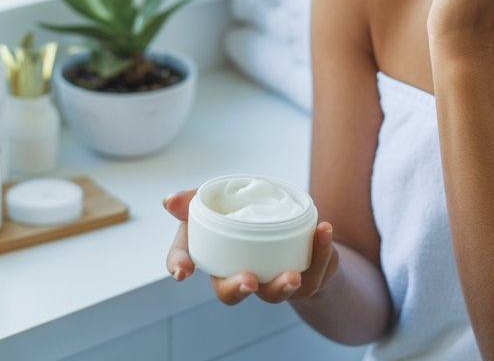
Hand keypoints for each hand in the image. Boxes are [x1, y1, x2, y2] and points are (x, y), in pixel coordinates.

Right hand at [163, 189, 339, 304]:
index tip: (182, 271)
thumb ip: (196, 200)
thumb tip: (170, 201)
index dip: (180, 264)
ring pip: (277, 292)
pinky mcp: (309, 278)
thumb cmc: (253, 219)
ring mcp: (275, 280)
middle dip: (237, 289)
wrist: (299, 234)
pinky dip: (323, 250)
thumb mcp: (223, 202)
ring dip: (284, 285)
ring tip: (293, 274)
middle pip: (230, 292)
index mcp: (216, 255)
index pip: (189, 262)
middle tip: (249, 281)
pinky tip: (323, 229)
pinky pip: (317, 269)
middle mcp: (242, 273)